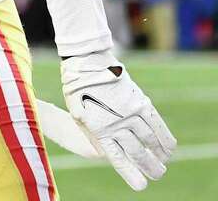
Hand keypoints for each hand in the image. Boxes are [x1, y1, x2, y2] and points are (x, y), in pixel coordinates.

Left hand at [61, 50, 175, 189]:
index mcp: (98, 128)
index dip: (130, 172)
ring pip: (150, 139)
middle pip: (137, 151)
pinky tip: (170, 147)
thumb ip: (92, 133)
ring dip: (159, 154)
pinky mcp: (140, 101)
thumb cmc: (77, 90)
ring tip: (163, 164)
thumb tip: (104, 151)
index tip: (141, 185)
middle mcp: (116, 122)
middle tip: (156, 175)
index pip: (117, 157)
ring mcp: (129, 112)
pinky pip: (156, 122)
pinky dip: (165, 136)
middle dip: (148, 166)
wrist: (86, 62)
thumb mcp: (77, 114)